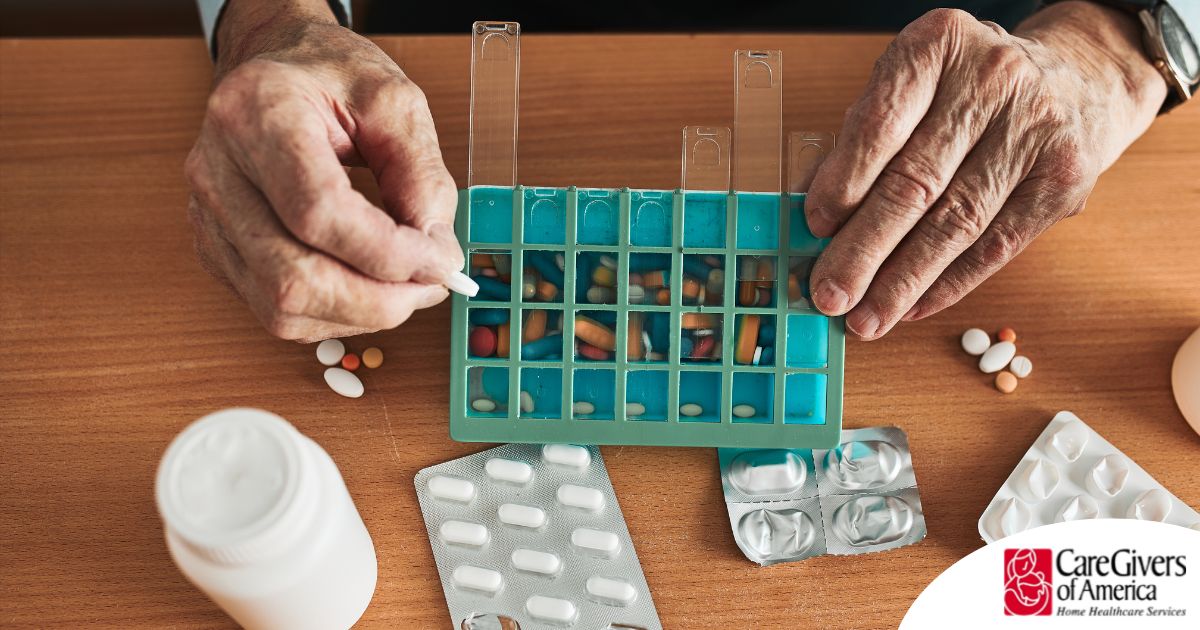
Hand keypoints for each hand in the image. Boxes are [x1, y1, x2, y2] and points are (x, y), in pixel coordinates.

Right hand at [185, 0, 463, 341]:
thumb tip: (436, 254)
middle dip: (378, 300)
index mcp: (257, 114)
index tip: (440, 260)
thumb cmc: (330, 76)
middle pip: (292, 277)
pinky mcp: (216, 250)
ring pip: (281, 307)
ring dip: (360, 314)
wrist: (275, 66)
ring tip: (406, 286)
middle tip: (433, 284)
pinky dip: (334, 315)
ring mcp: (209, 217)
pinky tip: (368, 287)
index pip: (317, 212)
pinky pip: (275, 312)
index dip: (387, 252)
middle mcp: (217, 170)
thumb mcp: (396, 102)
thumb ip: (423, 176)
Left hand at [805, 2, 1166, 339]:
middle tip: (829, 294)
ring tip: (865, 318)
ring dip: (903, 280)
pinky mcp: (1063, 179)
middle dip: (864, 249)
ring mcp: (1035, 129)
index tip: (814, 227)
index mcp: (938, 46)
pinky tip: (911, 307)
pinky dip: (949, 283)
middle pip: (917, 181)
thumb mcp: (911, 87)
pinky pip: (996, 245)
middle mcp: (992, 81)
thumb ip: (861, 141)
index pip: (881, 122)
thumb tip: (813, 215)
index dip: (844, 182)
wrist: (1076, 79)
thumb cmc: (968, 88)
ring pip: (956, 222)